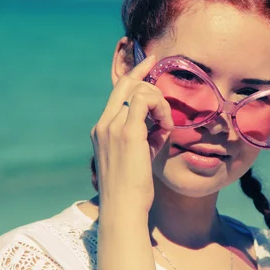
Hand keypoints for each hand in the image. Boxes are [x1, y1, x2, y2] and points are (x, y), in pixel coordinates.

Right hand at [90, 55, 173, 215]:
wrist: (123, 208)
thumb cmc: (133, 188)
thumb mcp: (139, 155)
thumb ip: (146, 135)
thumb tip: (162, 122)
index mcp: (102, 129)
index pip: (118, 92)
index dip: (134, 74)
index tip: (150, 61)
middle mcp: (103, 124)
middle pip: (126, 84)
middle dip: (145, 75)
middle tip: (159, 76)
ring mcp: (112, 127)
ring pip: (139, 91)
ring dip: (159, 102)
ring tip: (166, 126)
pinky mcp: (127, 132)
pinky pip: (146, 101)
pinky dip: (161, 109)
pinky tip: (166, 127)